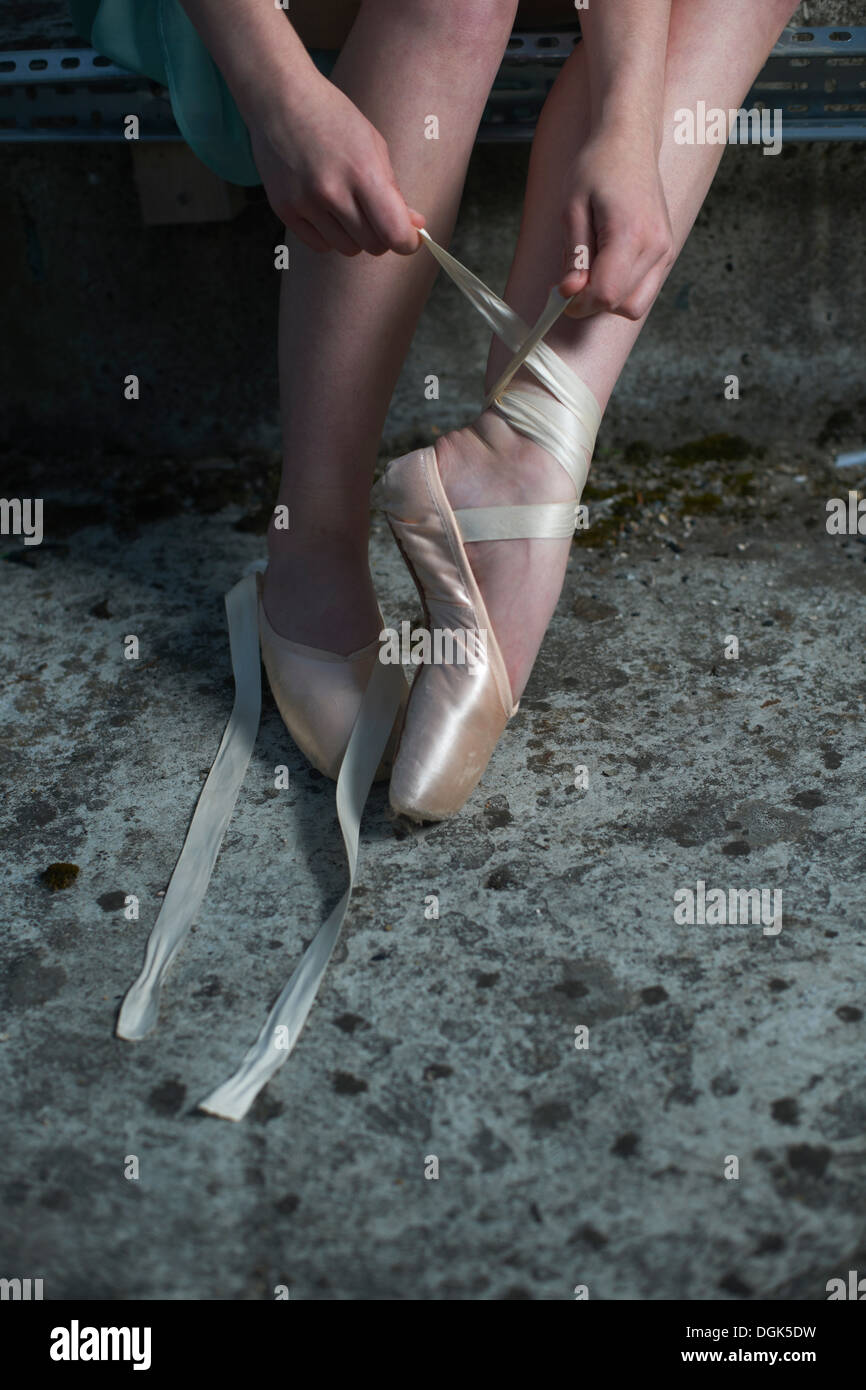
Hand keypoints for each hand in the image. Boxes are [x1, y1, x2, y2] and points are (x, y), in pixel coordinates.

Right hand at [248, 71, 424, 255]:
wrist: (279, 99)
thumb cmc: (332, 119)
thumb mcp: (372, 145)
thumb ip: (393, 191)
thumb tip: (415, 227)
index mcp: (362, 170)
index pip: (394, 232)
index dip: (407, 242)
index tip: (409, 238)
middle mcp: (332, 191)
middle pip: (373, 245)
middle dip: (381, 235)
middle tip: (376, 215)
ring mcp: (305, 202)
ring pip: (348, 248)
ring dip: (354, 236)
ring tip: (346, 205)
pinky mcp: (284, 209)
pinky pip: (320, 245)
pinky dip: (329, 235)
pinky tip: (325, 210)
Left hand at [557, 128, 673, 320]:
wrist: (630, 142)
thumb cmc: (599, 166)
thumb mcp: (572, 208)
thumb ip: (573, 254)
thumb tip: (569, 293)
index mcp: (631, 233)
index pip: (607, 293)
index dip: (579, 303)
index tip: (561, 293)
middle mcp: (655, 246)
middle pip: (621, 305)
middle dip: (591, 303)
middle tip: (571, 281)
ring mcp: (665, 251)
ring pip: (635, 304)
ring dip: (608, 300)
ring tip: (589, 271)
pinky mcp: (666, 253)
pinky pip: (643, 290)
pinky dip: (621, 290)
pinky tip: (605, 266)